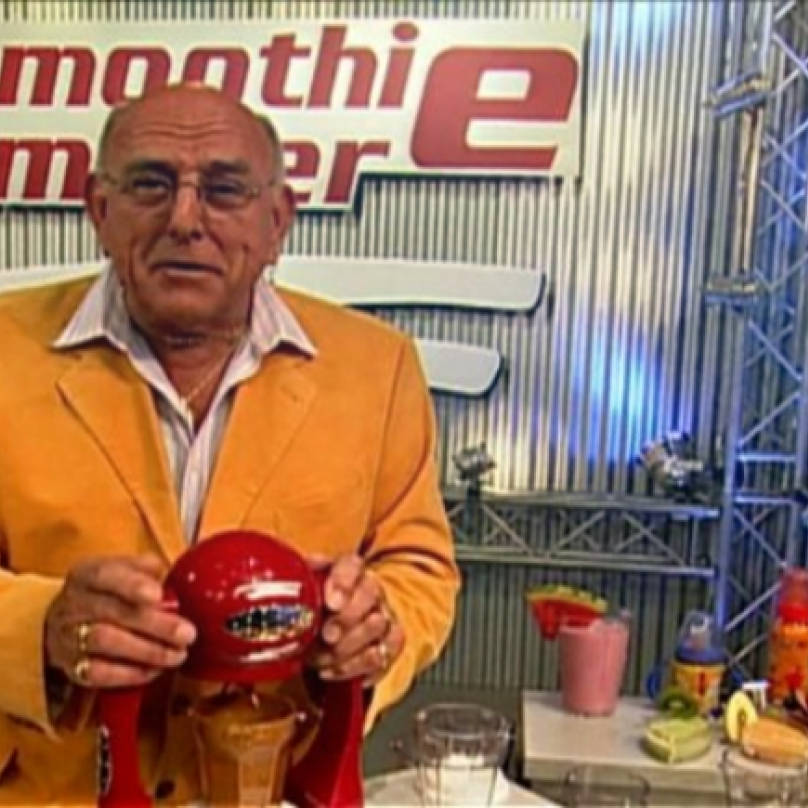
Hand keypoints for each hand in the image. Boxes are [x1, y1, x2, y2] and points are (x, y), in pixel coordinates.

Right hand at [44, 555, 196, 688]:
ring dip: (148, 650)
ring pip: (106, 642)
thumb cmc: (106, 594)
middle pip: (113, 613)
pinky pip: (99, 673)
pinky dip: (130, 673)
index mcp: (88, 573)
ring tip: (177, 654)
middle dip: (155, 625)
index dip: (133, 585)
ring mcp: (69, 636)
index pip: (106, 575)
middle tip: (187, 633)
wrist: (63, 622)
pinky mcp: (72, 666)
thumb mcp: (124, 570)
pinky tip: (155, 670)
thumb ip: (149, 570)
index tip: (158, 594)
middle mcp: (74, 603)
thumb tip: (173, 580)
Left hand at [308, 555, 404, 685]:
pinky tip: (330, 672)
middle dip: (347, 619)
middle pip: (371, 594)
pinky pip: (381, 656)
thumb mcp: (301, 590)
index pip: (352, 565)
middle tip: (327, 636)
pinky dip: (354, 668)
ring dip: (347, 648)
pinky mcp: (389, 645)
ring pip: (378, 627)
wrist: (327, 634)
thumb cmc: (314, 608)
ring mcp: (384, 616)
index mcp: (348, 570)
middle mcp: (371, 589)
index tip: (330, 603)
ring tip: (321, 659)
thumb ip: (297, 580)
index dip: (343, 582)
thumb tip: (287, 576)